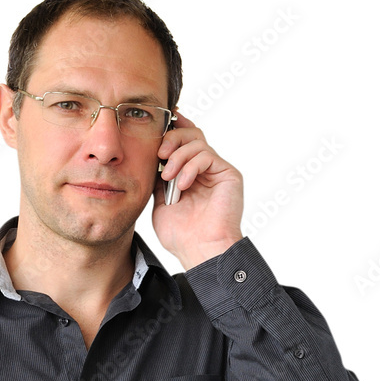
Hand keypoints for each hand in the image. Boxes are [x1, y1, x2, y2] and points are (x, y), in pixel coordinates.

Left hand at [151, 113, 243, 269]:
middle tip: (159, 154)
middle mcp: (204, 170)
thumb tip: (151, 159)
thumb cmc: (181, 235)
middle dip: (171, 138)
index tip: (154, 130)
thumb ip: (157, 181)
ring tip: (168, 177)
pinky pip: (207, 155)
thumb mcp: (160, 204)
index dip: (170, 131)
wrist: (200, 250)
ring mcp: (216, 171)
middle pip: (190, 134)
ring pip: (197, 141)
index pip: (182, 143)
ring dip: (178, 155)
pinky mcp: (228, 174)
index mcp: (188, 175)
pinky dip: (191, 166)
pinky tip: (183, 185)